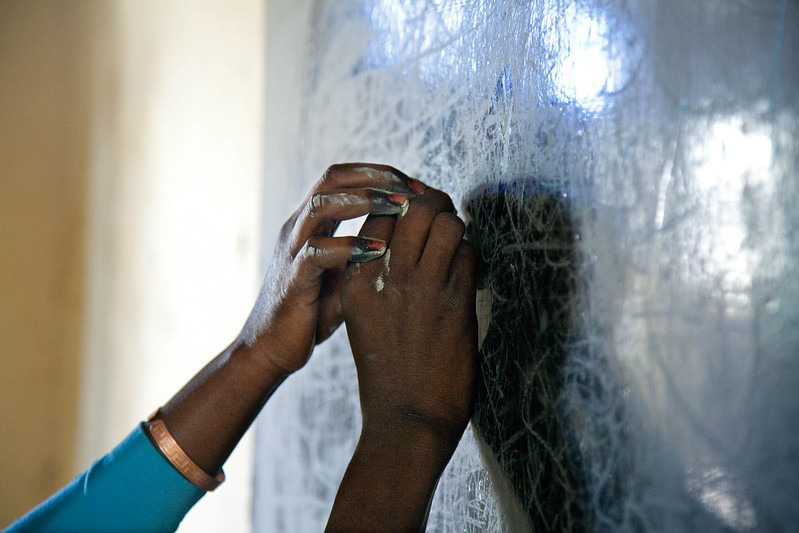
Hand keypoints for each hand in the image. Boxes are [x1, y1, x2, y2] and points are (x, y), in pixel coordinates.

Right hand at [239, 163, 423, 375]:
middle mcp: (298, 227)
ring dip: (363, 200)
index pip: (344, 176)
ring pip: (321, 205)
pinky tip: (379, 251)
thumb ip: (368, 251)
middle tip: (413, 190)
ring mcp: (292, 250)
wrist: (272, 348)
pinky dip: (349, 247)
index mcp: (312, 222)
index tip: (418, 187)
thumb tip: (415, 240)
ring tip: (399, 208)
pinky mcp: (292, 279)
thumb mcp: (347, 274)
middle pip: (333, 178)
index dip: (381, 174)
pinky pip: (316, 251)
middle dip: (376, 177)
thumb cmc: (313, 311)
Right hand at [341, 187, 477, 446]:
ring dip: (456, 225)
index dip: (405, 199)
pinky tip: (467, 269)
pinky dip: (471, 253)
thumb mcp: (362, 316)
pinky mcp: (453, 301)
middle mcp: (383, 274)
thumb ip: (375, 275)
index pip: (380, 211)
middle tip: (443, 212)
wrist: (405, 418)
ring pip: (445, 221)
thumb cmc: (385, 369)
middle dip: (434, 201)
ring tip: (456, 241)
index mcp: (355, 278)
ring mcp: (419, 286)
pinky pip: (468, 253)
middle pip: (415, 205)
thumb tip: (404, 237)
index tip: (418, 203)